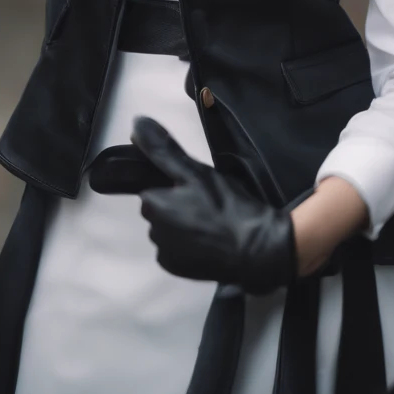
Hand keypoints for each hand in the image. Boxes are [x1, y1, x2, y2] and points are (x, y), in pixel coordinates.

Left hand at [131, 116, 296, 294]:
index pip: (152, 187)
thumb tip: (136, 124)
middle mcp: (153, 232)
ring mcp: (166, 254)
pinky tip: (210, 238)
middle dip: (178, 203)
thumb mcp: (195, 171)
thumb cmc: (226, 206)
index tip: (197, 186)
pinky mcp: (178, 270)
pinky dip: (189, 243)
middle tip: (207, 201)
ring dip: (184, 223)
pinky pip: (177, 249)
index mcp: (153, 205)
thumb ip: (163, 149)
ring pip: (169, 228)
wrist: (256, 248)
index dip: (175, 184)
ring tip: (212, 220)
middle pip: (160, 208)